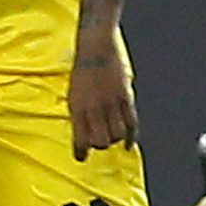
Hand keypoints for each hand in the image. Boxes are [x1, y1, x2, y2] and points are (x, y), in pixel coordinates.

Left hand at [69, 45, 137, 159]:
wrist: (96, 47)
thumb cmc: (83, 68)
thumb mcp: (74, 92)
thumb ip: (80, 111)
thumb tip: (84, 129)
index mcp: (77, 107)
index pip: (79, 139)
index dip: (80, 152)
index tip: (81, 158)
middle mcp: (93, 109)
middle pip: (100, 141)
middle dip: (100, 145)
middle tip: (99, 141)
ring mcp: (110, 104)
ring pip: (117, 135)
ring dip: (114, 139)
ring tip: (112, 136)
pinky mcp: (125, 97)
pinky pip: (131, 123)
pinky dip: (131, 137)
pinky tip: (129, 145)